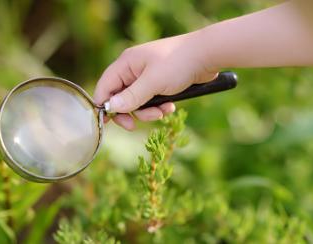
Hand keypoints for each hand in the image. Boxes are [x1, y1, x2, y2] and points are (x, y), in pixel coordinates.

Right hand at [93, 33, 217, 129]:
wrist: (207, 55)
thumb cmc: (178, 64)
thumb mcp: (153, 82)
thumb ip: (131, 97)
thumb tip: (110, 108)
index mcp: (126, 64)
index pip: (105, 86)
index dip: (104, 105)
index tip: (109, 123)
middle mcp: (133, 69)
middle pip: (120, 97)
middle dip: (130, 112)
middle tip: (134, 125)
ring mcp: (146, 76)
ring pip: (137, 102)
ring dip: (148, 111)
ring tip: (162, 112)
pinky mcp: (159, 83)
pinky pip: (151, 100)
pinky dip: (158, 107)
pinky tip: (171, 107)